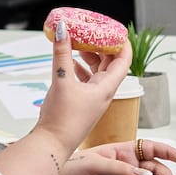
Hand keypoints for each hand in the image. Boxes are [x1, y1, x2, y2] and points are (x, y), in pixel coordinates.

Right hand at [33, 30, 133, 151]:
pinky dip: (79, 68)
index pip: (123, 60)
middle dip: (102, 46)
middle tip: (93, 33)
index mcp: (106, 88)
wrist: (52, 145)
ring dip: (89, 56)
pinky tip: (68, 62)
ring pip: (96, 71)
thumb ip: (61, 54)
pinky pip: (85, 80)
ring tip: (78, 43)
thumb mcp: (61, 81)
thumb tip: (63, 29)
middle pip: (109, 63)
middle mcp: (102, 93)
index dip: (122, 43)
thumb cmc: (62, 121)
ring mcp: (92, 98)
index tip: (116, 29)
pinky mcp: (81, 103)